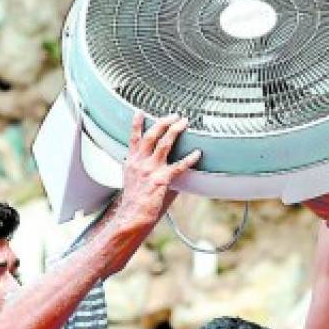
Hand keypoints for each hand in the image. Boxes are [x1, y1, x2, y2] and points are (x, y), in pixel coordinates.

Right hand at [115, 113, 201, 228]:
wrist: (131, 217)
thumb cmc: (134, 201)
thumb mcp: (133, 180)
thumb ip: (143, 168)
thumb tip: (156, 163)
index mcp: (131, 162)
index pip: (133, 138)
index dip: (136, 123)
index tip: (140, 111)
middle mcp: (139, 163)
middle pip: (150, 135)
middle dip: (163, 122)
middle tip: (174, 115)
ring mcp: (150, 170)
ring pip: (163, 144)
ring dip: (175, 131)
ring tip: (184, 122)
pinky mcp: (161, 180)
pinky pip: (178, 166)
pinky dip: (189, 158)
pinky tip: (198, 153)